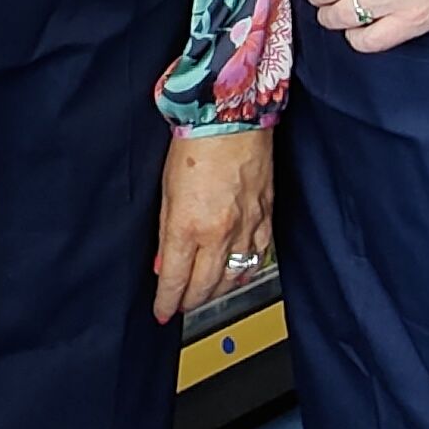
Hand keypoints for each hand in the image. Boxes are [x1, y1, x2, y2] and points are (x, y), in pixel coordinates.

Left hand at [154, 128, 273, 321]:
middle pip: (205, 287)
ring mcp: (247, 227)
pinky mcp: (266, 216)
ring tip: (206, 293)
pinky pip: (258, 257)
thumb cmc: (196, 143)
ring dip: (217, 291)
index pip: (175, 280)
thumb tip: (165, 264)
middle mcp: (220, 233)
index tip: (162, 312)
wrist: (232, 115)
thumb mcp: (166, 192)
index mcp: (189, 226)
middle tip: (181, 305)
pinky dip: (245, 271)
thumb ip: (167, 234)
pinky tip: (237, 274)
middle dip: (190, 302)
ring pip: (233, 277)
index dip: (167, 302)